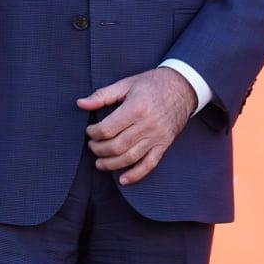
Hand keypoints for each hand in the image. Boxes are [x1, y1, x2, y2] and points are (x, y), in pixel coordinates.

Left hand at [77, 68, 196, 185]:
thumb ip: (102, 95)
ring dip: (112, 164)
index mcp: (136, 108)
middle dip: (99, 150)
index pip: (108, 129)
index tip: (89, 131)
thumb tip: (80, 104)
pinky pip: (150, 164)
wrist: (183, 87)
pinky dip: (136, 174)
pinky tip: (123, 180)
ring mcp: (157, 137)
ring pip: (131, 157)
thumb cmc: (151, 84)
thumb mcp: (125, 84)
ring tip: (99, 163)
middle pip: (117, 146)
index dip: (94, 133)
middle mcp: (147, 125)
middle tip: (92, 146)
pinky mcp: (164, 145)